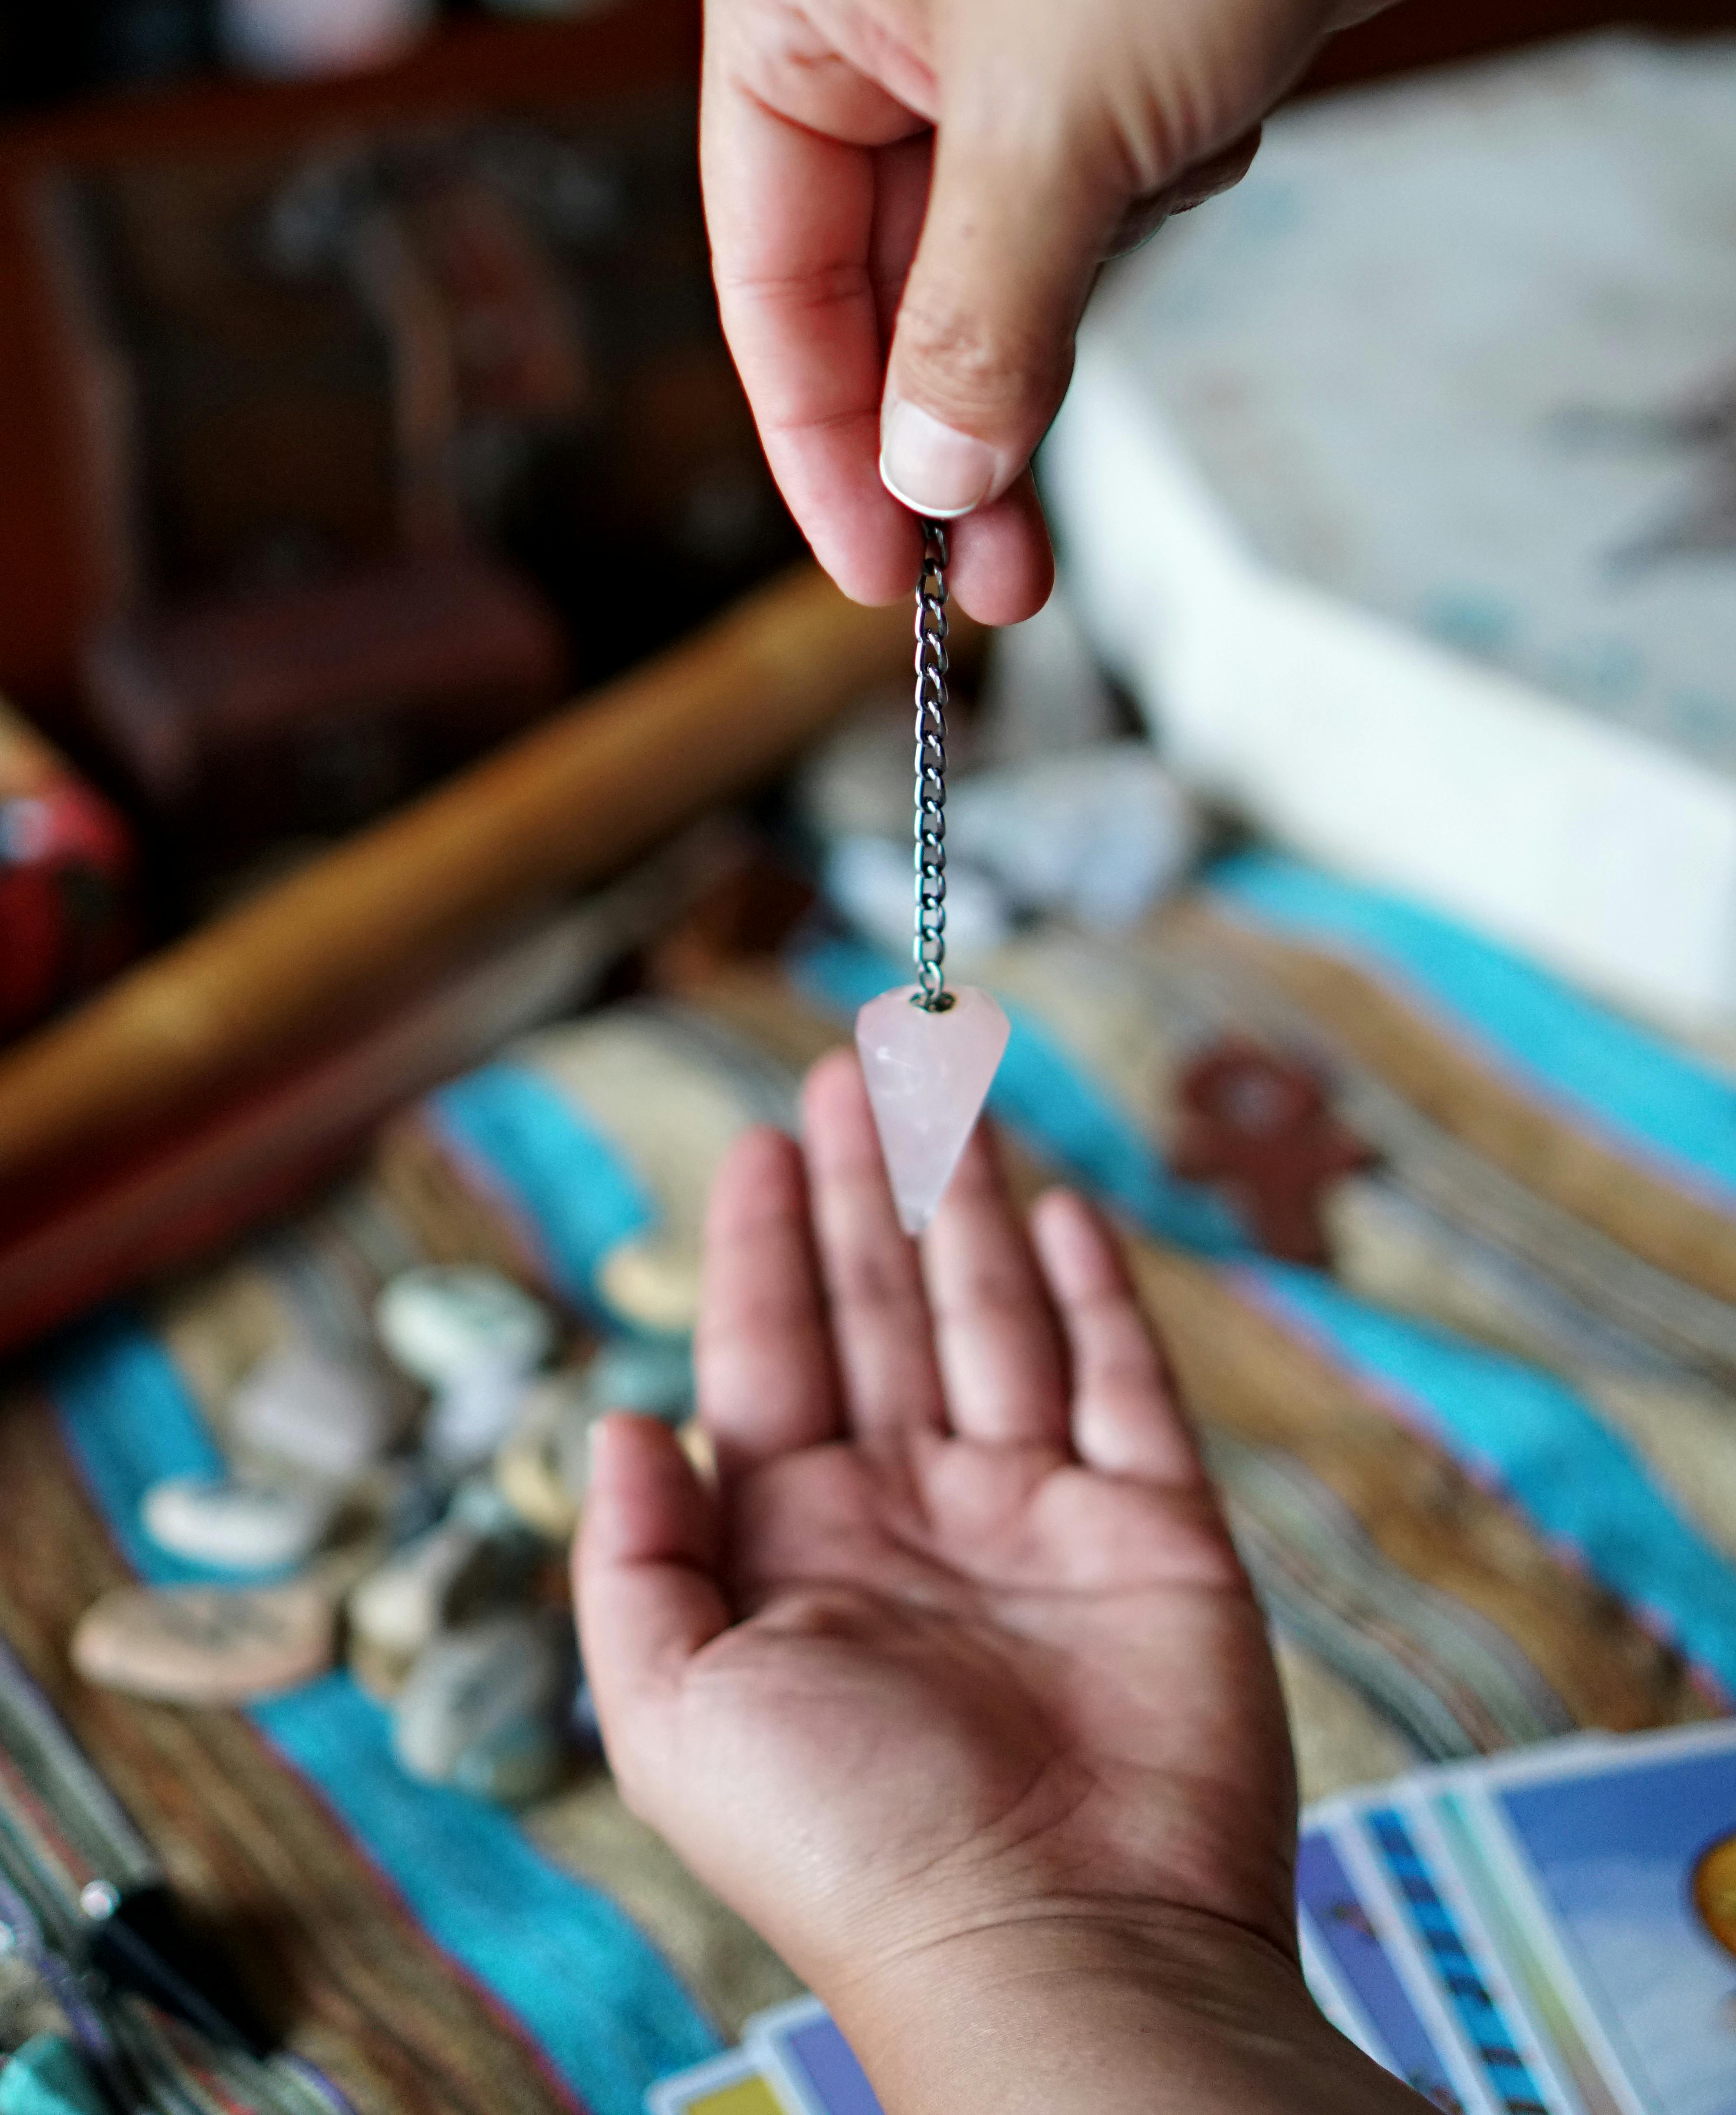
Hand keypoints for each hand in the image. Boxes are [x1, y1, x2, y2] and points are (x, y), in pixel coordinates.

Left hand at [577, 1052, 1313, 2078]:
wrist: (1056, 1952)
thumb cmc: (849, 1849)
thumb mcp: (671, 1715)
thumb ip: (632, 1561)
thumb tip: (610, 1418)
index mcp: (801, 1548)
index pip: (774, 1351)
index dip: (765, 1238)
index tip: (761, 1135)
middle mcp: (915, 1515)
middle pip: (882, 1306)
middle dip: (865, 1183)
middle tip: (850, 1059)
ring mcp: (1038, 1519)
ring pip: (993, 1317)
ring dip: (966, 1201)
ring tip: (941, 1086)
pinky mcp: (1154, 1535)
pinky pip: (1121, 1385)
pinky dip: (1092, 1295)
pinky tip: (1055, 1212)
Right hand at [701, 0, 1735, 621]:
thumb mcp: (1052, 137)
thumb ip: (978, 329)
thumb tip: (932, 480)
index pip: (766, 272)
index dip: (820, 441)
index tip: (880, 572)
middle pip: (872, 277)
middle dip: (945, 424)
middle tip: (997, 580)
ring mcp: (991, 10)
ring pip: (988, 245)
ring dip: (1045, 338)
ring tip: (1090, 429)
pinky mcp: (1104, 26)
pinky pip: (1084, 187)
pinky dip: (1135, 213)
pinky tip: (1203, 148)